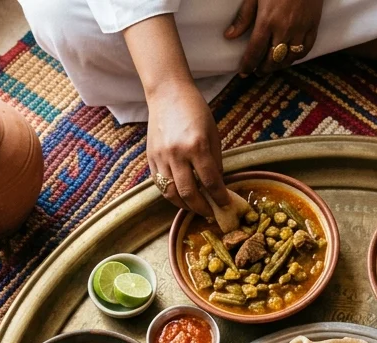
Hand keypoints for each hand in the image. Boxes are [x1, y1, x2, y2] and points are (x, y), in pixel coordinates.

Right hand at [147, 81, 227, 217]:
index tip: (226, 205)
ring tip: (195, 208)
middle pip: (189, 193)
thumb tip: (218, 187)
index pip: (210, 182)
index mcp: (197, 146)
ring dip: (185, 206)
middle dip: (202, 208)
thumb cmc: (195, 111)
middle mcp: (177, 154)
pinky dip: (171, 195)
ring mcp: (161, 157)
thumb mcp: (213, 134)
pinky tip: (181, 197)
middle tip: (211, 214)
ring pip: (171, 193)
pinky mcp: (150, 158)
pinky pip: (160, 184)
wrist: (168, 94)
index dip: (220, 198)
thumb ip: (215, 162)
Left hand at [226, 0, 321, 73]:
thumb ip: (244, 16)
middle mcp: (284, 30)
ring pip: (289, 58)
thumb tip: (229, 36)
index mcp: (267, 21)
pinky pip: (305, 50)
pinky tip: (288, 58)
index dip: (248, 65)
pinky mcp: (313, 26)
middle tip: (257, 71)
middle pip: (272, 59)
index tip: (243, 72)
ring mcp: (301, 30)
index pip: (255, 51)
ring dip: (278, 66)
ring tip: (271, 67)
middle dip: (263, 69)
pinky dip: (295, 57)